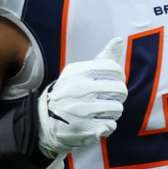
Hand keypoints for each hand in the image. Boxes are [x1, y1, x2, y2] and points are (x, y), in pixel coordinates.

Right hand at [37, 37, 127, 156]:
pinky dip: (108, 124)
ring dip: (114, 110)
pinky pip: (111, 125)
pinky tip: (97, 122)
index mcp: (78, 71)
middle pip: (120, 89)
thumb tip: (119, 40)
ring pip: (117, 108)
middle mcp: (78, 88)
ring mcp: (80, 110)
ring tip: (103, 110)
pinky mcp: (84, 129)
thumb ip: (104, 58)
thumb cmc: (73, 91)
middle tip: (111, 97)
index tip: (113, 80)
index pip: (114, 68)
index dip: (119, 75)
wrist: (47, 120)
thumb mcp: (82, 72)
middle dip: (119, 95)